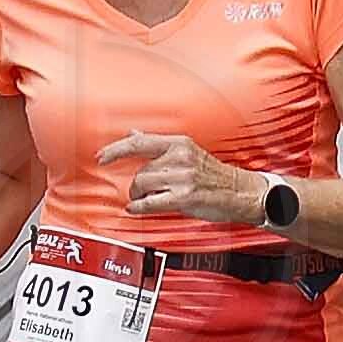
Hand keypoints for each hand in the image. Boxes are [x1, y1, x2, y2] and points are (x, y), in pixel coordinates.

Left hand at [94, 130, 264, 223]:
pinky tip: (137, 208)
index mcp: (178, 144)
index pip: (139, 142)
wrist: (241, 192)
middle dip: (136, 185)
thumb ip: (158, 145)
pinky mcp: (185, 197)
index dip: (116, 150)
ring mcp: (183, 178)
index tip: (101, 157)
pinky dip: (138, 207)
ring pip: (143, 186)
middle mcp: (180, 158)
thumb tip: (132, 133)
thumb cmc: (212, 174)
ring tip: (149, 199)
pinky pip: (150, 203)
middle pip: (140, 171)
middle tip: (142, 192)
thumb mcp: (187, 152)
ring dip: (140, 196)